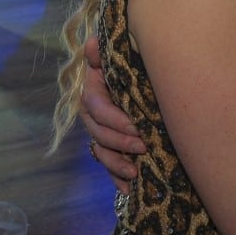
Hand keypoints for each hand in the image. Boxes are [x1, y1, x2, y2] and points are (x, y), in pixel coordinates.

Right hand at [79, 34, 144, 190]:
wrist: (141, 75)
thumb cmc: (130, 63)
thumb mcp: (120, 56)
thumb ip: (105, 52)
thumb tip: (92, 44)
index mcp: (94, 91)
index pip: (96, 108)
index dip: (114, 120)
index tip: (136, 127)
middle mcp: (93, 114)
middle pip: (98, 133)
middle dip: (120, 143)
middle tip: (144, 146)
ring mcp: (100, 132)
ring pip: (101, 151)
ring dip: (116, 164)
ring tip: (135, 172)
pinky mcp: (110, 146)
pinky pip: (108, 165)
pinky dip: (116, 178)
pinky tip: (128, 189)